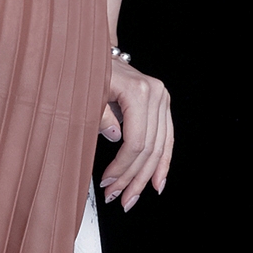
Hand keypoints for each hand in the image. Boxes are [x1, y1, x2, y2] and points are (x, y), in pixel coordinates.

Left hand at [97, 53, 172, 210]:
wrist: (95, 54)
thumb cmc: (87, 72)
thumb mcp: (86, 94)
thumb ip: (99, 117)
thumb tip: (115, 138)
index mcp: (139, 91)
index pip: (135, 141)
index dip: (122, 167)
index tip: (107, 183)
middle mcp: (157, 94)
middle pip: (150, 148)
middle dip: (133, 178)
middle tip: (119, 198)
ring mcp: (162, 99)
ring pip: (160, 148)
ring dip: (146, 177)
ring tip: (131, 197)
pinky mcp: (163, 106)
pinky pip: (166, 140)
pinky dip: (162, 163)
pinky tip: (156, 183)